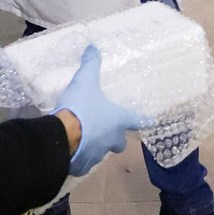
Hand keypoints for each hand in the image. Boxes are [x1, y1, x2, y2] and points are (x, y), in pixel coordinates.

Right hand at [54, 45, 147, 176]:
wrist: (60, 138)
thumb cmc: (80, 108)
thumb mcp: (85, 81)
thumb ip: (90, 65)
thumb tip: (93, 47)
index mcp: (117, 120)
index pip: (137, 120)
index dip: (144, 120)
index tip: (153, 121)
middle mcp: (111, 140)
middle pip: (120, 143)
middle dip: (116, 138)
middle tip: (106, 129)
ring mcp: (97, 155)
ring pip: (102, 152)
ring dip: (97, 146)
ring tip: (84, 137)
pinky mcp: (82, 166)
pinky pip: (85, 163)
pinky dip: (81, 157)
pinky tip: (72, 151)